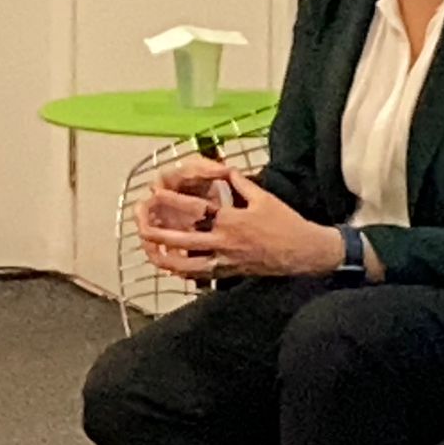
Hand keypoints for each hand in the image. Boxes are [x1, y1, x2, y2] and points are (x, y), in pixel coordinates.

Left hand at [137, 171, 342, 279]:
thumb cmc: (284, 222)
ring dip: (165, 258)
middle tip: (141, 224)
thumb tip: (224, 169)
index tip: (155, 193)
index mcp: (232, 220)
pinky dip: (183, 272)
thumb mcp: (263, 198)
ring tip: (149, 250)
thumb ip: (240, 183)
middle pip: (184, 240)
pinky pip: (200, 275)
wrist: (302, 252)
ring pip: (187, 264)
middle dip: (159, 232)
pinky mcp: (228, 273)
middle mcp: (224, 242)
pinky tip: (171, 267)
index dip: (173, 201)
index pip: (197, 209)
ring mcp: (225, 261)